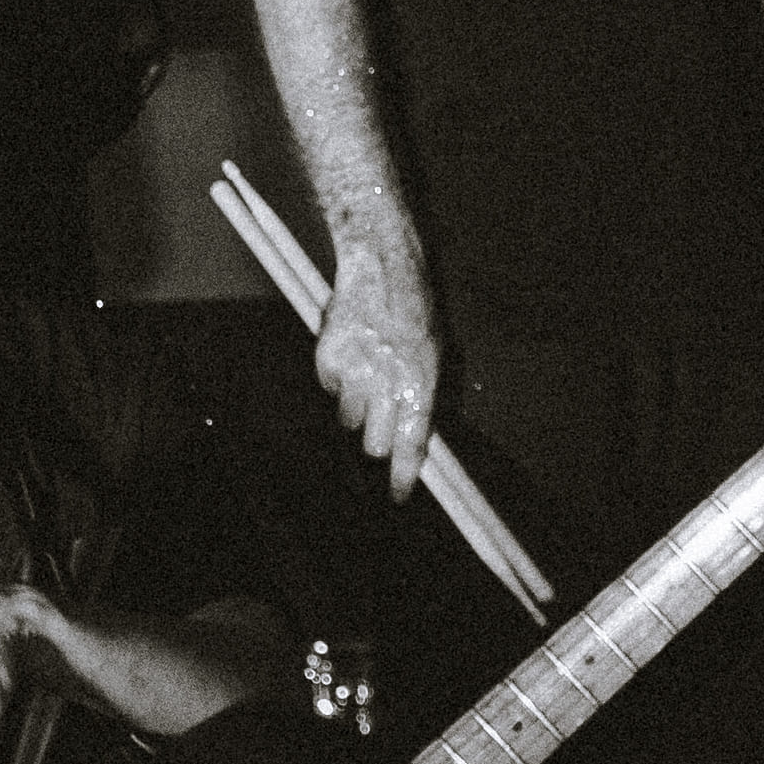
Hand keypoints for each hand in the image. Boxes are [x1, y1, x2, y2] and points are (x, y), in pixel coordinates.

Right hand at [316, 242, 438, 501]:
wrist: (381, 268)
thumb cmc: (415, 312)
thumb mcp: (435, 354)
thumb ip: (424, 397)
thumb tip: (414, 437)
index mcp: (421, 384)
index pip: (411, 445)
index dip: (403, 476)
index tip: (398, 495)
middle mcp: (387, 383)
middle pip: (373, 443)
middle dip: (376, 441)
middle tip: (378, 428)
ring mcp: (355, 372)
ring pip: (348, 418)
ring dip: (356, 407)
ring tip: (367, 375)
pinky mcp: (328, 359)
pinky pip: (329, 387)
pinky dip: (337, 379)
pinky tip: (351, 352)